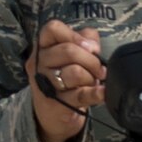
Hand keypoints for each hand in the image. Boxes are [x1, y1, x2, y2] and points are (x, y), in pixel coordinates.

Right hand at [26, 21, 104, 141]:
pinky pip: (80, 95)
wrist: (53, 113)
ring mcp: (44, 84)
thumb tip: (92, 44)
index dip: (74, 35)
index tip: (89, 47)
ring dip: (91, 77)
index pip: (52, 28)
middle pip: (69, 50)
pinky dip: (95, 93)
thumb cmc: (65, 77)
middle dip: (91, 60)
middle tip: (99, 70)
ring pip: (75, 72)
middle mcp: (39, 63)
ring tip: (92, 82)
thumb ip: (85, 40)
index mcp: (42, 46)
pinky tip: (102, 92)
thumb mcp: (72, 55)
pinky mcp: (56, 103)